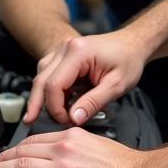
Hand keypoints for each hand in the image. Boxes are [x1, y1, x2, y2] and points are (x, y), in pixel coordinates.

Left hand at [0, 128, 148, 167]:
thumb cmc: (127, 167)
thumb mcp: (98, 145)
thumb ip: (78, 148)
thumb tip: (66, 156)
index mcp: (72, 136)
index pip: (35, 140)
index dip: (15, 147)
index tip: (5, 153)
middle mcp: (64, 149)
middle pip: (22, 151)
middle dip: (0, 158)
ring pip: (21, 166)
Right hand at [24, 30, 144, 125]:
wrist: (133, 44)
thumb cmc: (128, 59)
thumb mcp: (116, 85)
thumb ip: (94, 103)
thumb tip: (74, 119)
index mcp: (78, 52)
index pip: (53, 84)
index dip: (55, 108)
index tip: (66, 121)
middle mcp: (65, 48)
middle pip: (41, 80)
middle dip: (39, 105)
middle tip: (34, 123)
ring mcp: (62, 50)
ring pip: (42, 77)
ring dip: (45, 98)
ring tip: (55, 115)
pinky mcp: (63, 56)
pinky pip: (49, 75)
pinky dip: (52, 91)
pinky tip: (60, 104)